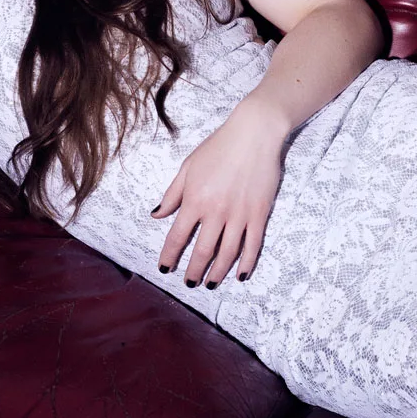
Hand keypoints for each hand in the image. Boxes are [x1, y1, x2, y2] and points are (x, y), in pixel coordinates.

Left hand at [151, 98, 288, 287]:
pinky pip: (253, 245)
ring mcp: (240, 215)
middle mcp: (216, 212)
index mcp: (195, 200)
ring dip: (218, 273)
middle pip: (202, 252)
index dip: (169, 256)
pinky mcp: (259, 214)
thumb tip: (157, 214)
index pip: (177, 237)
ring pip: (227, 254)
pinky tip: (240, 275)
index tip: (165, 269)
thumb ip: (172, 194)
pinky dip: (247, 264)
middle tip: (190, 283)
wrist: (254, 133)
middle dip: (194, 272)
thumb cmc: (218, 146)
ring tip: (211, 284)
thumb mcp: (189, 166)